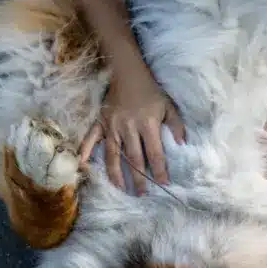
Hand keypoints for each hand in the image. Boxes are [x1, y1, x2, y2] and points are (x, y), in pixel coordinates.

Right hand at [80, 71, 183, 194]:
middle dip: (139, 178)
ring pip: (113, 155)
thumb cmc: (151, 91)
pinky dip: (86, 150)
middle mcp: (129, 127)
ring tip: (120, 188)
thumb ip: (176, 125)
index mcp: (147, 124)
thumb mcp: (168, 105)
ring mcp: (112, 126)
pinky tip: (83, 165)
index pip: (155, 153)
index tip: (163, 184)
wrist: (128, 73)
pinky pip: (91, 138)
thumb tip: (183, 145)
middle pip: (134, 159)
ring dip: (116, 173)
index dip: (160, 170)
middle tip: (142, 194)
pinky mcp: (101, 122)